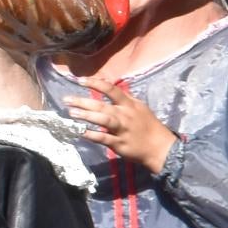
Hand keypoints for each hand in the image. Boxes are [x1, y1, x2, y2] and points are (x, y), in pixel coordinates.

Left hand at [63, 78, 177, 173]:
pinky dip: (91, 135)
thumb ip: (124, 98)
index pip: (111, 90)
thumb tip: (108, 86)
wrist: (160, 148)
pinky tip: (80, 132)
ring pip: (103, 120)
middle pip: (102, 106)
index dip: (95, 83)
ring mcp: (122, 130)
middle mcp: (125, 115)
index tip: (80, 80)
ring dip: (86, 116)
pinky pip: (103, 138)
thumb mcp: (140, 108)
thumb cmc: (148, 126)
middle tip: (67, 100)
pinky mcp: (119, 144)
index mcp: (129, 105)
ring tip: (71, 113)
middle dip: (83, 102)